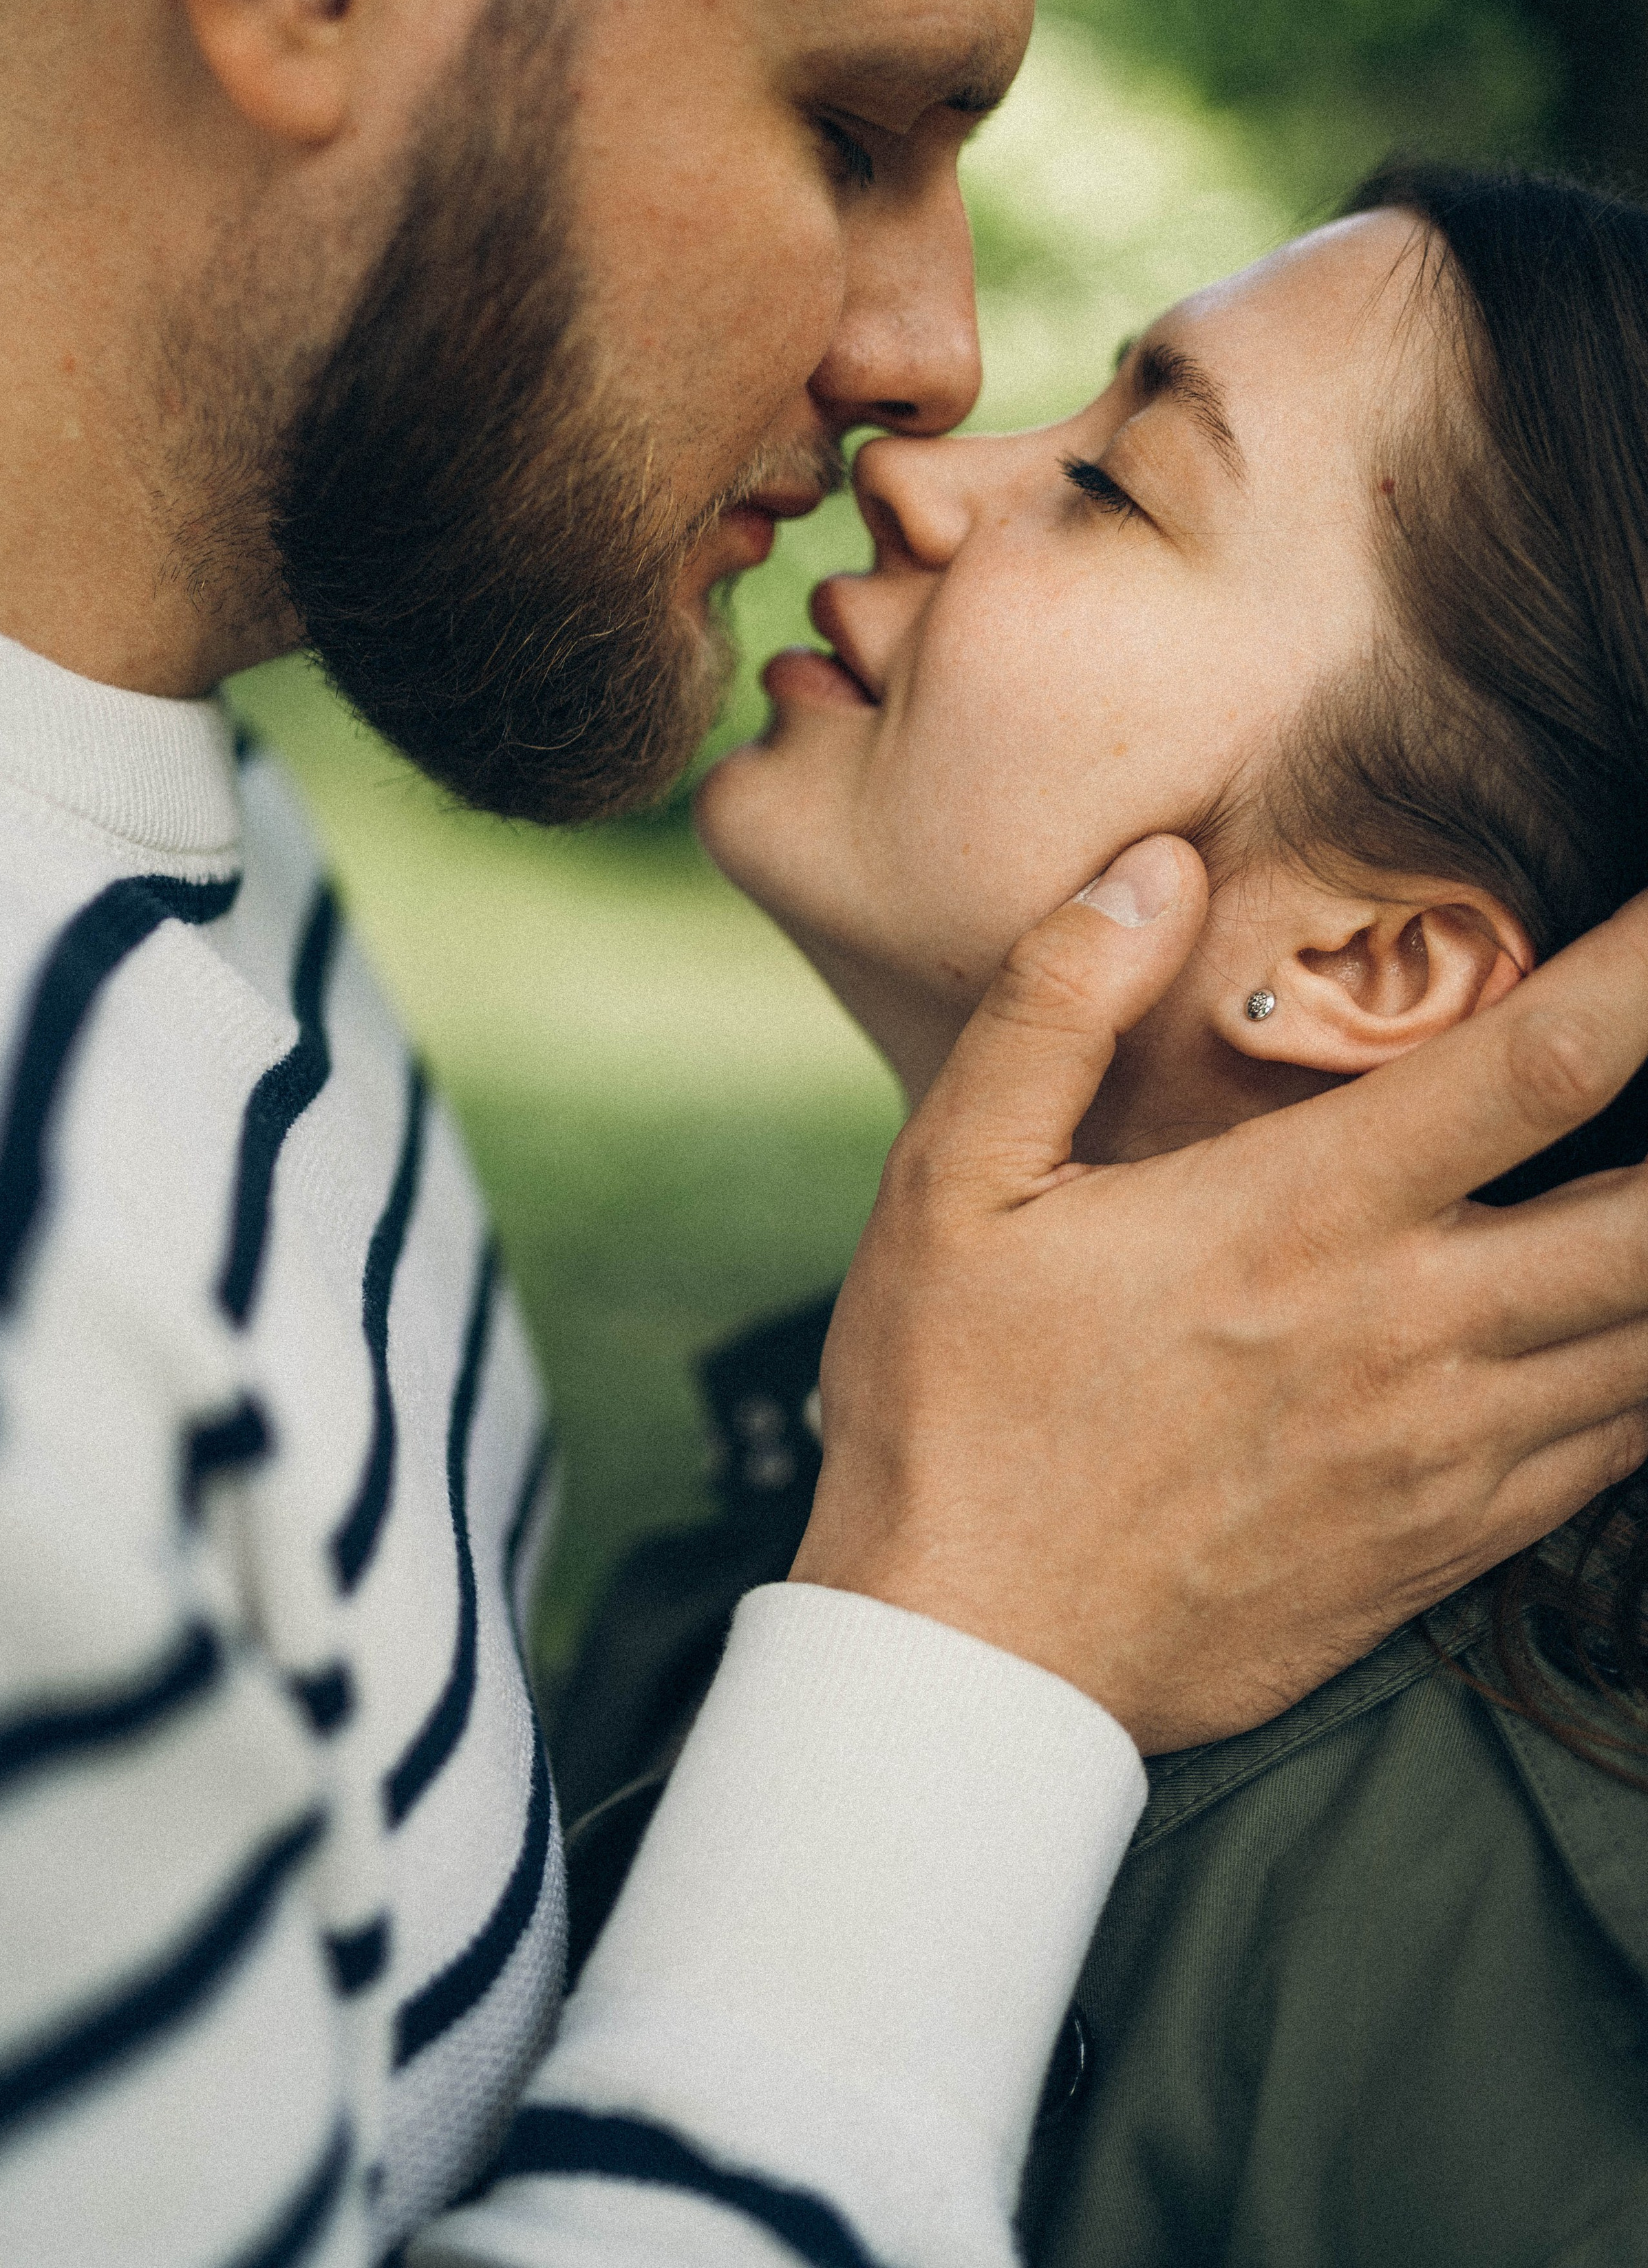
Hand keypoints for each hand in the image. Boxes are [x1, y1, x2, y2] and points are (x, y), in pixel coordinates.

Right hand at [794, 833, 1647, 1752]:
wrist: (968, 1662)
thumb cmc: (949, 1406)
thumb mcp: (950, 1181)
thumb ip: (1054, 1002)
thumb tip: (1160, 865)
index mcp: (1301, 1217)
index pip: (1538, 1062)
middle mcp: (1410, 1329)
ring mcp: (1445, 1449)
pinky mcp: (1448, 1543)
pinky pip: (1619, 1450)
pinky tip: (1637, 1328)